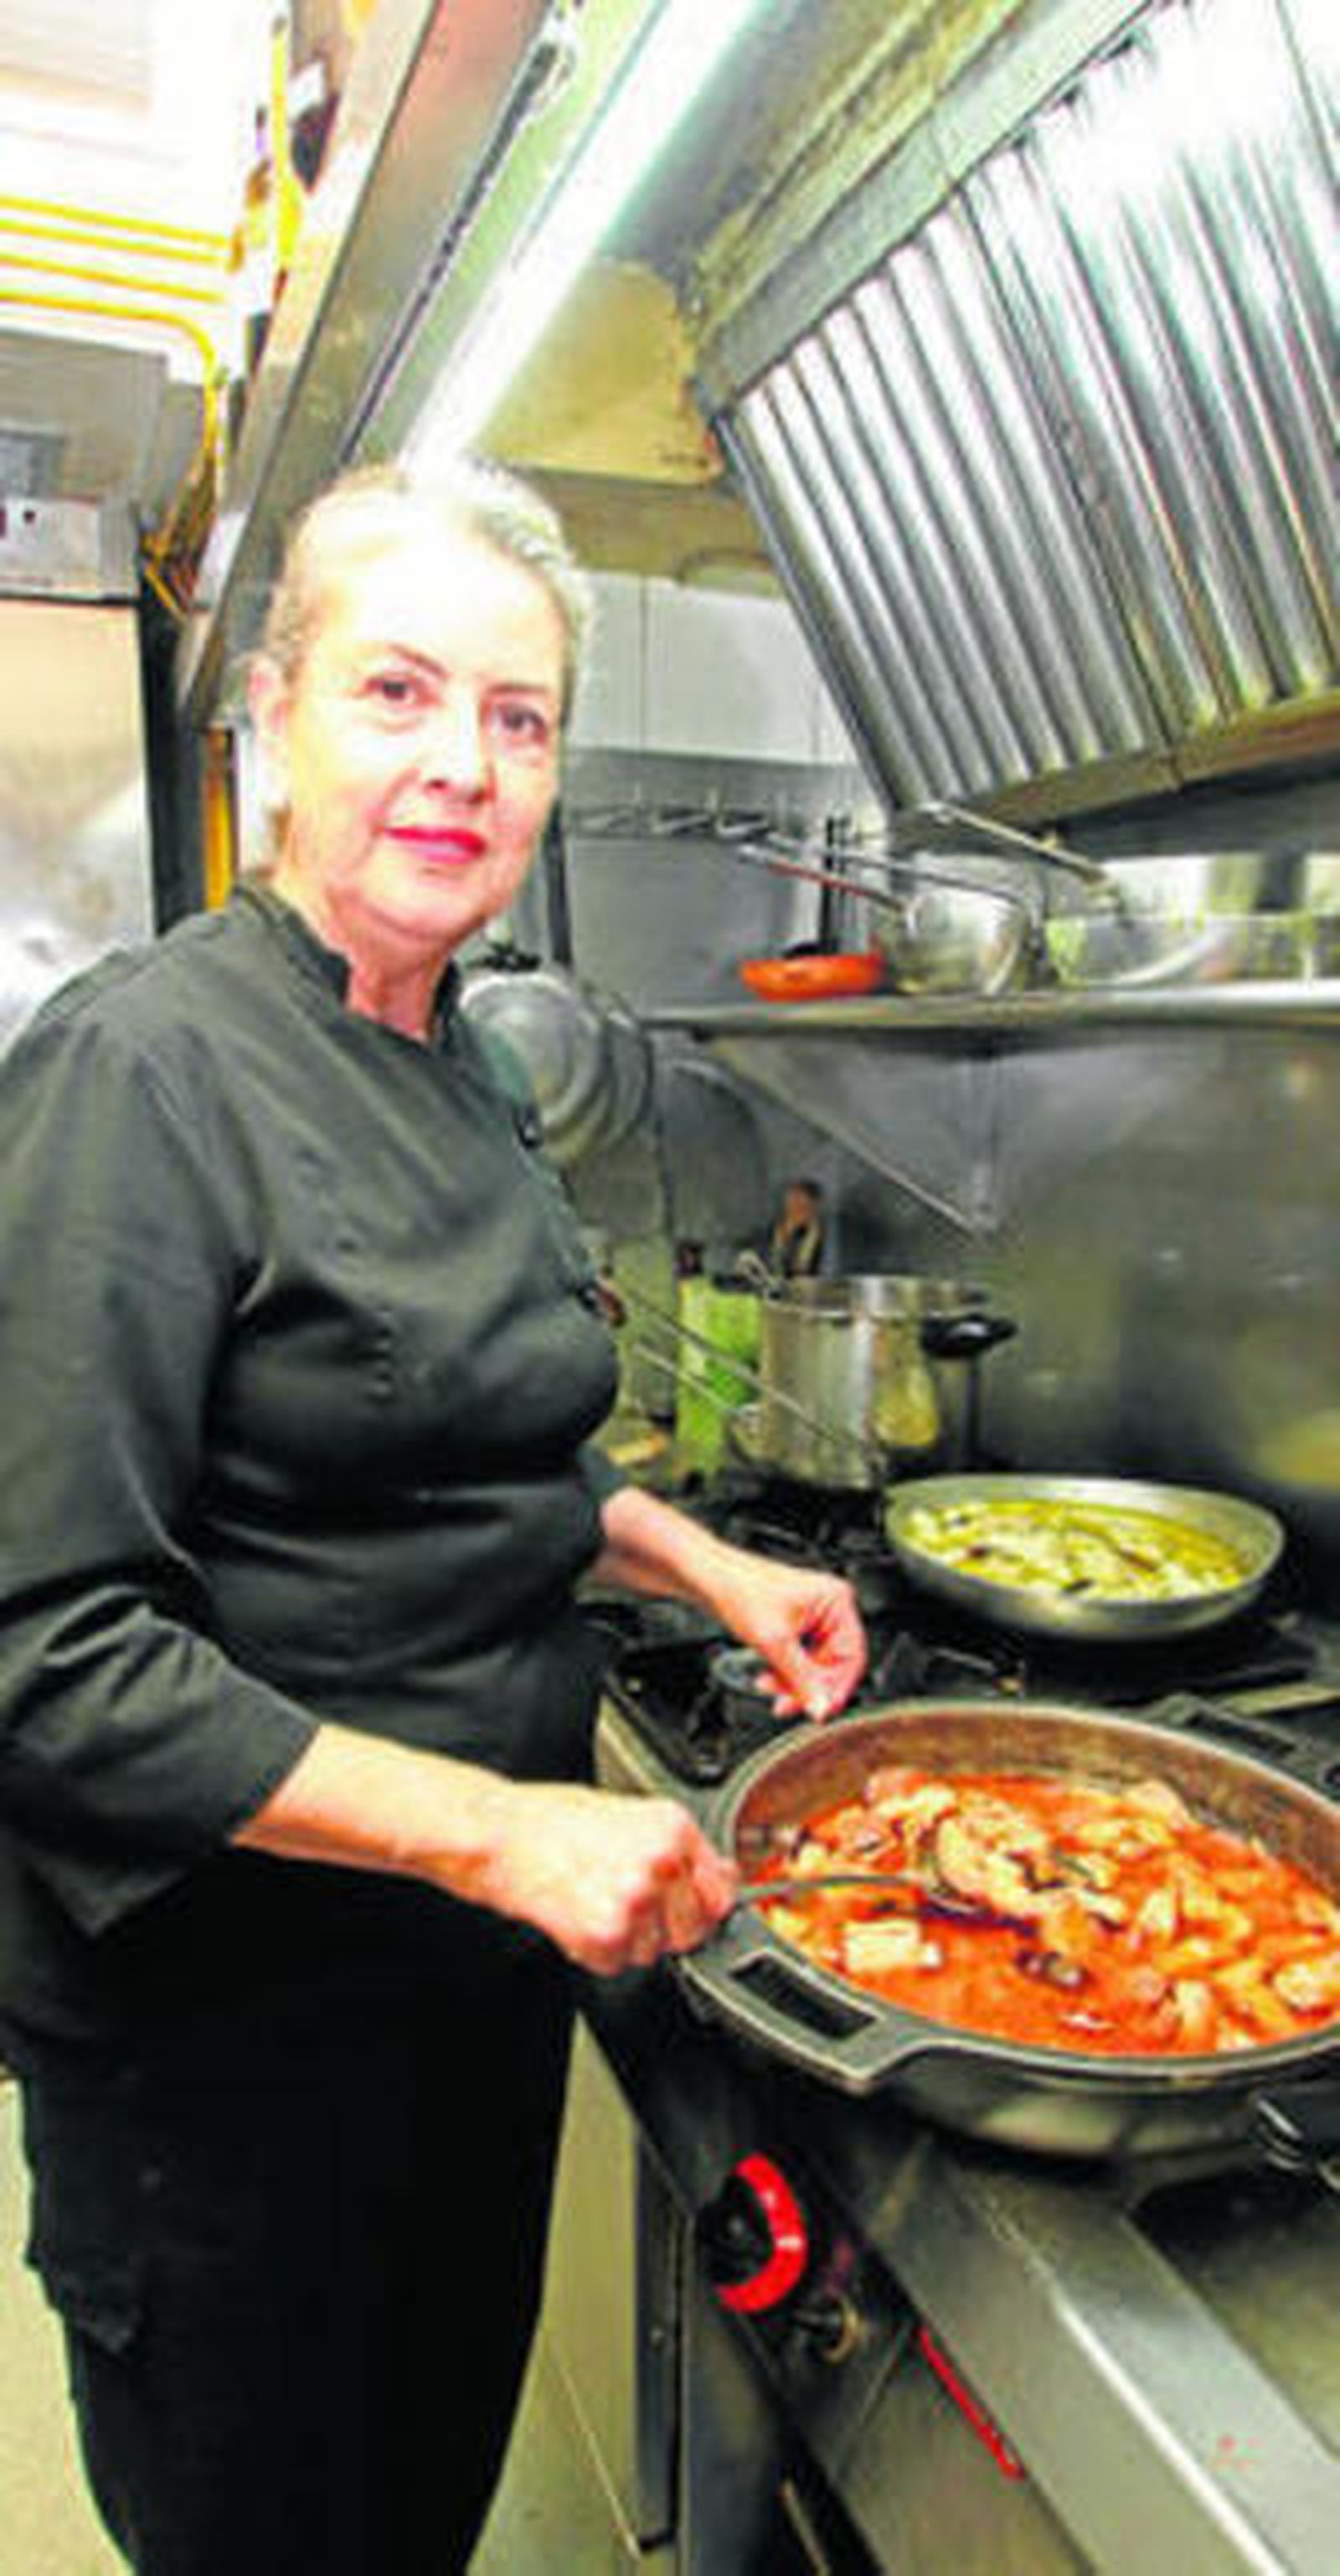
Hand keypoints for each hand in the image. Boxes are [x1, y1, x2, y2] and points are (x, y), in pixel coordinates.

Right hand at [481, 1782, 738, 1975]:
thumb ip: (673, 1845)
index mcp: (672, 1828)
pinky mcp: (606, 1933)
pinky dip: (594, 1952)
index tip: (695, 1912)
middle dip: (663, 1929)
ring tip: (590, 1901)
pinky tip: (575, 1917)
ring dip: (625, 1940)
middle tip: (626, 1907)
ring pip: (652, 1951)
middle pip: (692, 1929)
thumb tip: (716, 1873)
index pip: (722, 1889)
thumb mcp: (626, 1813)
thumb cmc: (551, 1820)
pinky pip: (616, 1963)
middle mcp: (662, 1863)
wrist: (500, 1835)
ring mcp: (636, 1900)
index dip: (705, 1906)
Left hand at [701, 1545, 867, 1721]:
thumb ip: (801, 1680)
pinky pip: (803, 1659)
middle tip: (784, 1705)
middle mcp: (831, 1606)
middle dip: (807, 1687)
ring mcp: (815, 1615)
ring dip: (793, 1682)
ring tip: (766, 1686)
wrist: (709, 1577)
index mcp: (836, 1600)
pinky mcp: (799, 1624)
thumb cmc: (739, 1591)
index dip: (836, 1689)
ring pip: (816, 1666)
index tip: (819, 1712)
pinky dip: (786, 1673)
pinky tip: (767, 1678)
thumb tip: (821, 1710)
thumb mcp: (774, 1643)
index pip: (852, 1657)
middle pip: (833, 1665)